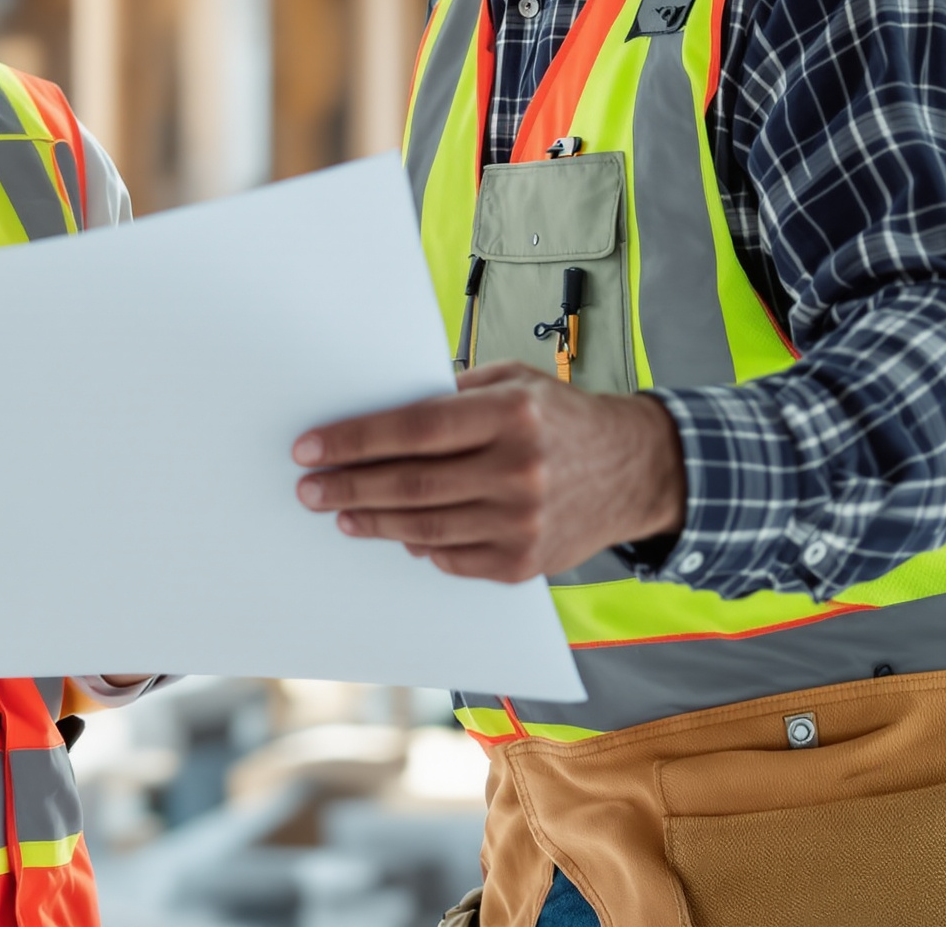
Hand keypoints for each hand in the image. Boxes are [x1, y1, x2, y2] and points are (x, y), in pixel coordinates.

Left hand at [290, 361, 684, 582]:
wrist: (636, 469)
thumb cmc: (561, 418)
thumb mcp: (513, 382)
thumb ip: (452, 397)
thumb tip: (378, 416)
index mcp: (512, 415)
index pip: (414, 429)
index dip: (355, 440)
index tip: (311, 448)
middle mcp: (520, 470)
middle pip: (412, 484)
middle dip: (349, 486)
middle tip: (309, 488)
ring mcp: (523, 522)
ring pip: (425, 528)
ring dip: (373, 521)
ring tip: (340, 512)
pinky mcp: (525, 563)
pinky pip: (452, 558)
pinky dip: (418, 546)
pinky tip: (394, 533)